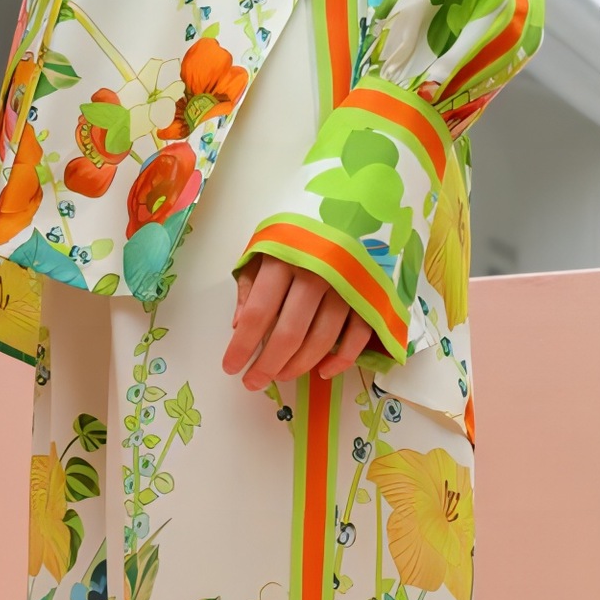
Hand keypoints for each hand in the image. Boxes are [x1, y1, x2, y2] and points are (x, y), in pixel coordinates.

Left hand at [222, 254, 373, 391]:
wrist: (347, 216)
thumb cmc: (296, 239)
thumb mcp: (264, 251)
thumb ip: (249, 286)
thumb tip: (238, 327)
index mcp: (284, 259)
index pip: (258, 312)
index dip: (242, 346)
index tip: (231, 368)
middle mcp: (317, 273)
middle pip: (289, 333)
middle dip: (268, 365)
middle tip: (253, 383)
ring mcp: (346, 286)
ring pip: (322, 340)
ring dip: (299, 366)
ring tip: (281, 375)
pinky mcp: (368, 297)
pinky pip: (357, 338)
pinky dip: (341, 361)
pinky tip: (322, 372)